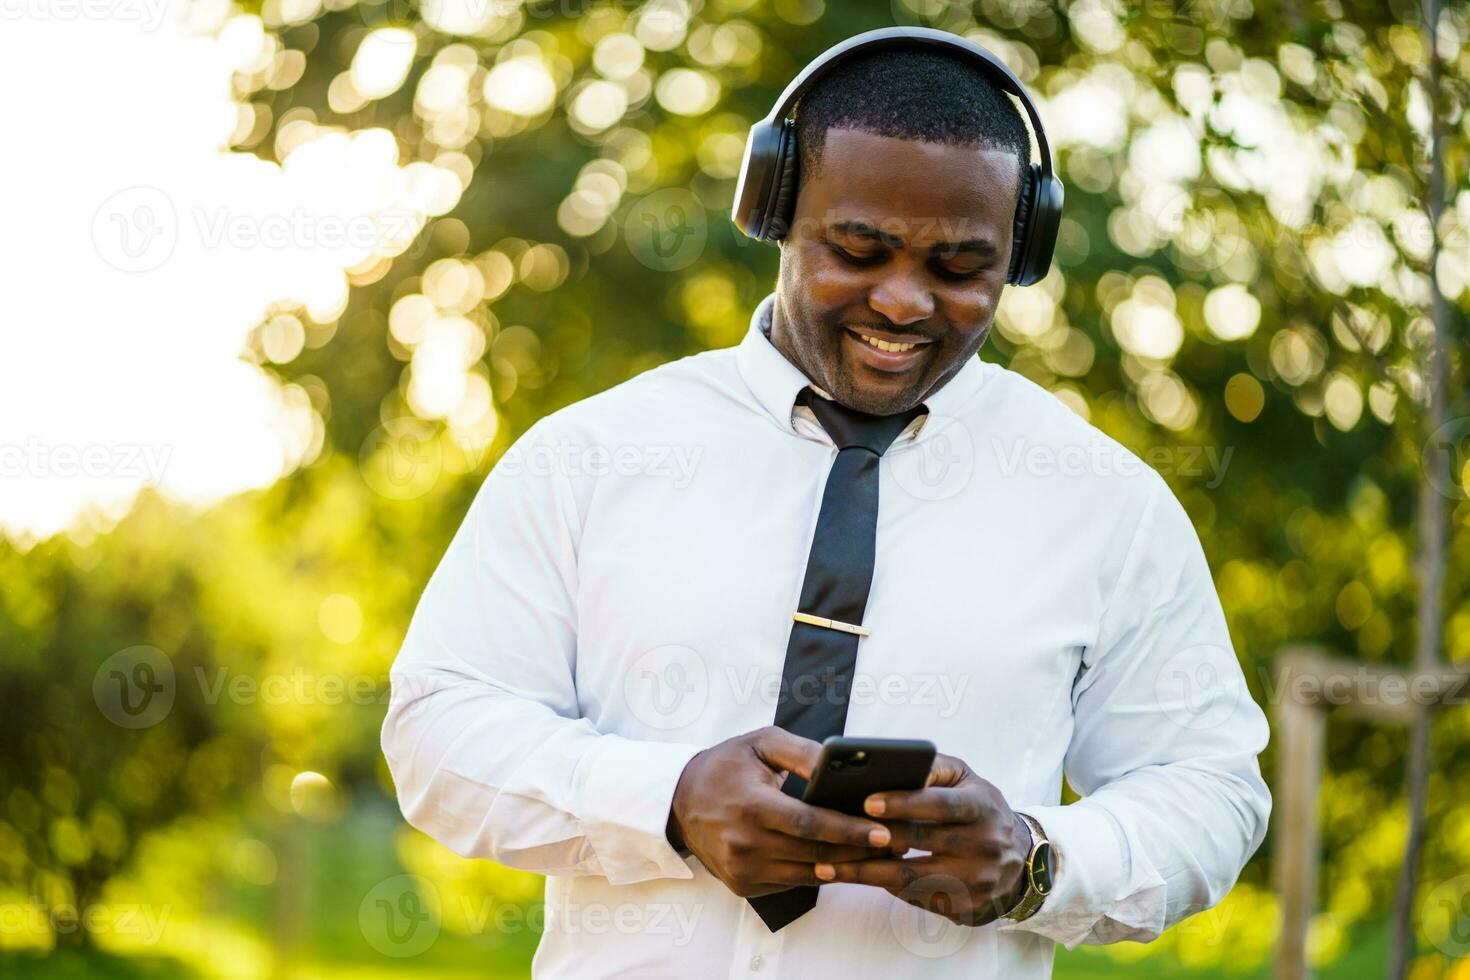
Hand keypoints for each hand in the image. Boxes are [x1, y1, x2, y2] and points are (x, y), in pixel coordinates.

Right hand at [668, 726, 894, 897]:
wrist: (680, 801)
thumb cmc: (726, 766)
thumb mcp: (761, 743)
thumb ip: (801, 751)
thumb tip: (841, 762)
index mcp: (752, 806)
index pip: (810, 824)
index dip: (849, 830)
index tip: (883, 832)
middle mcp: (745, 843)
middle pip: (815, 853)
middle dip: (858, 850)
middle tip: (894, 845)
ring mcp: (743, 869)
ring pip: (807, 873)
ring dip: (844, 866)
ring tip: (878, 856)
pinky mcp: (742, 885)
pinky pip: (791, 882)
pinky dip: (817, 873)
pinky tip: (841, 861)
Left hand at [814, 752, 1030, 925]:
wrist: (1022, 859)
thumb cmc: (979, 809)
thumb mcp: (966, 779)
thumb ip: (932, 768)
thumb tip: (889, 765)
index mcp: (982, 807)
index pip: (940, 804)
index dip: (903, 802)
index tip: (866, 802)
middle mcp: (984, 846)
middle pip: (921, 843)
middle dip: (873, 839)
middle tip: (830, 835)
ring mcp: (977, 882)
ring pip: (913, 878)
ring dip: (867, 873)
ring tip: (828, 866)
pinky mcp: (967, 909)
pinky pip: (918, 899)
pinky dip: (886, 887)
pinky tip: (856, 878)